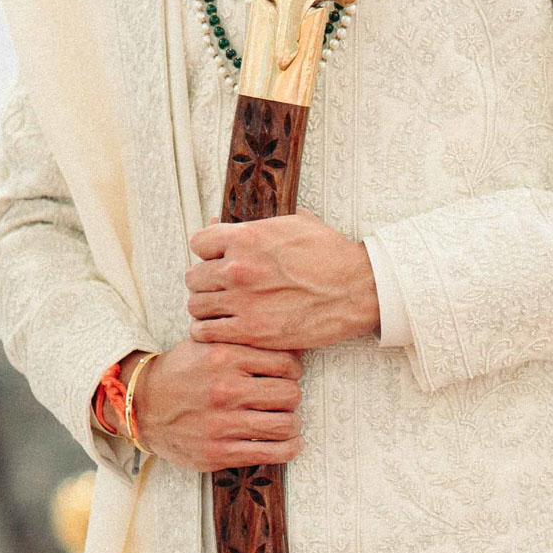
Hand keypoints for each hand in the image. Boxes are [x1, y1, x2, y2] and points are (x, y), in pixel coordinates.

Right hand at [128, 341, 302, 471]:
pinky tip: (289, 443)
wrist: (140, 406)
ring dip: (292, 424)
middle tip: (285, 399)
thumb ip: (242, 341)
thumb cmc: (180, 374)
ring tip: (286, 421)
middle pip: (290, 394)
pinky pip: (271, 453)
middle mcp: (225, 390)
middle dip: (292, 396)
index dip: (294, 369)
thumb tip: (289, 341)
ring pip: (286, 425)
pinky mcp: (218, 453)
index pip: (286, 363)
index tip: (289, 375)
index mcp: (224, 358)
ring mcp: (222, 424)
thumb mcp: (206, 344)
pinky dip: (289, 449)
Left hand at [186, 211, 378, 351]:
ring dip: (206, 308)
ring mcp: (243, 301)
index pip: (198, 242)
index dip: (208, 252)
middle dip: (206, 282)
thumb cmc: (332, 256)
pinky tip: (220, 330)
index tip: (218, 261)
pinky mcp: (251, 331)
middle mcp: (238, 268)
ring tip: (220, 311)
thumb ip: (256, 224)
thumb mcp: (295, 224)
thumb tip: (224, 220)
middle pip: (193, 276)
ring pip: (196, 305)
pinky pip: (206, 332)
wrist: (359, 289)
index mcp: (246, 237)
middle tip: (220, 289)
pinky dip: (208, 332)